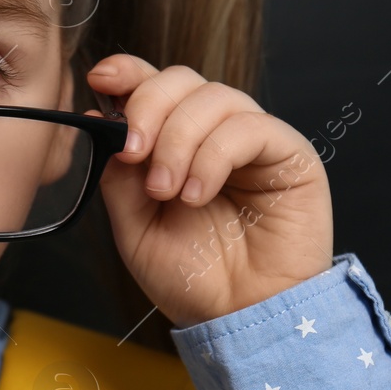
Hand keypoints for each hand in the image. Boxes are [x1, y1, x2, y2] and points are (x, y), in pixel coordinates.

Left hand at [84, 55, 333, 328]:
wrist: (239, 318)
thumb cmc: (192, 278)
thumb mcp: (135, 227)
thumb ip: (118, 175)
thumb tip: (101, 118)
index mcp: (176, 142)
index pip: (154, 85)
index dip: (128, 72)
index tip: (101, 80)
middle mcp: (214, 133)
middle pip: (181, 79)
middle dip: (148, 108)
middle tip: (134, 154)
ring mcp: (253, 140)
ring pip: (214, 97)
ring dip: (179, 140)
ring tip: (168, 192)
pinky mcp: (289, 154)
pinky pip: (249, 127)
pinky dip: (212, 156)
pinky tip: (198, 194)